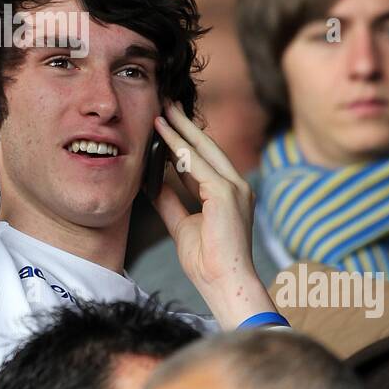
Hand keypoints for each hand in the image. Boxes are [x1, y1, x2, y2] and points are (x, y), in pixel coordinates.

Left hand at [151, 102, 273, 329]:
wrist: (224, 283)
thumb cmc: (207, 262)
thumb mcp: (182, 225)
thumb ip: (170, 202)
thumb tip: (152, 182)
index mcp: (229, 195)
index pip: (204, 161)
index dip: (183, 142)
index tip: (164, 126)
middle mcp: (237, 187)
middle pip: (207, 147)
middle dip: (184, 125)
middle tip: (165, 105)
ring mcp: (235, 188)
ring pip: (203, 150)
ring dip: (179, 129)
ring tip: (161, 111)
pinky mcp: (226, 193)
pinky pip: (197, 164)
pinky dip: (179, 147)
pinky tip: (162, 135)